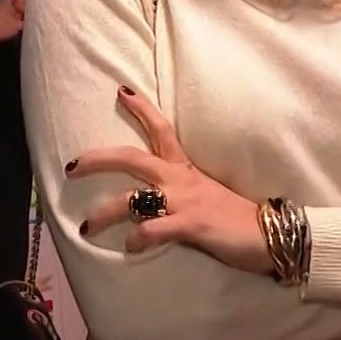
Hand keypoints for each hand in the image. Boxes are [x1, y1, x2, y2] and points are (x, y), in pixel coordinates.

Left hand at [64, 87, 272, 274]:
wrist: (268, 235)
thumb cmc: (235, 218)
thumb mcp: (204, 195)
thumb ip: (178, 194)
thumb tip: (153, 203)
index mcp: (185, 169)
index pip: (161, 130)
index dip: (141, 109)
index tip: (121, 91)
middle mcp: (181, 179)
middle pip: (132, 158)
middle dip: (98, 159)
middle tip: (71, 166)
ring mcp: (185, 201)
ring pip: (133, 199)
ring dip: (104, 213)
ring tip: (86, 227)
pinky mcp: (191, 225)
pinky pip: (153, 229)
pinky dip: (137, 239)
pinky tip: (131, 247)